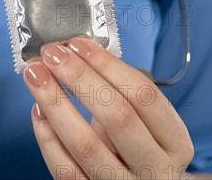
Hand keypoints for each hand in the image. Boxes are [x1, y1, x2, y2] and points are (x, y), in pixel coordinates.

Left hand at [23, 37, 193, 179]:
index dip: (108, 65)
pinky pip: (64, 168)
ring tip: (36, 75)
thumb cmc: (136, 151)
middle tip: (53, 54)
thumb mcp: (143, 125)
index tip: (79, 44)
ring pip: (85, 145)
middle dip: (80, 78)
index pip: (144, 96)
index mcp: (175, 143)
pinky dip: (46, 137)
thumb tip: (74, 54)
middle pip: (117, 117)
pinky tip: (37, 110)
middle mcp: (155, 169)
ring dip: (55, 102)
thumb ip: (117, 94)